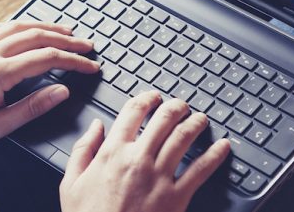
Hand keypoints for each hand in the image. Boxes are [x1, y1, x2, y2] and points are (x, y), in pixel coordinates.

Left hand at [0, 20, 99, 153]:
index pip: (47, 58)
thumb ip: (32, 107)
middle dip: (66, 39)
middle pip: (36, 36)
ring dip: (44, 26)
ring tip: (64, 30)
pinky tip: (23, 26)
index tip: (91, 66)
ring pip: (17, 27)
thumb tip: (61, 91)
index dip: (74, 61)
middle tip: (86, 44)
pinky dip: (16, 23)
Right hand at [60, 92, 230, 211]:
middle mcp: (138, 159)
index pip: (133, 112)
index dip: (146, 99)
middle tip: (181, 105)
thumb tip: (95, 126)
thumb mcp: (71, 183)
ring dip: (195, 123)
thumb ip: (82, 150)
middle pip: (163, 120)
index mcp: (112, 152)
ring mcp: (159, 177)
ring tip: (201, 119)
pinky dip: (215, 155)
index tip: (152, 96)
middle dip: (176, 107)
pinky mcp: (176, 198)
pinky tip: (223, 147)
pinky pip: (200, 170)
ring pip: (183, 138)